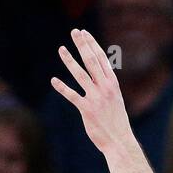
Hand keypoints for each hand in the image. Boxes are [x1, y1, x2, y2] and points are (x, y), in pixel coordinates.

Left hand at [50, 28, 133, 153]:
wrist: (119, 140)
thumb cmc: (116, 121)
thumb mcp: (114, 99)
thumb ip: (107, 86)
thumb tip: (100, 75)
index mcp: (112, 83)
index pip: (101, 58)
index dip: (92, 44)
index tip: (84, 33)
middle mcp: (105, 87)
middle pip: (92, 61)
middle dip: (82, 45)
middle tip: (74, 32)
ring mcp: (96, 98)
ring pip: (80, 74)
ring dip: (70, 60)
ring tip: (61, 49)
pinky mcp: (87, 110)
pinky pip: (72, 96)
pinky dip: (62, 87)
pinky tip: (53, 80)